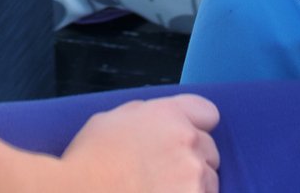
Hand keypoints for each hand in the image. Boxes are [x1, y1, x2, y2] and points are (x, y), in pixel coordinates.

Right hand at [57, 93, 219, 191]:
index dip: (195, 127)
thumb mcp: (111, 119)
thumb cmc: (89, 162)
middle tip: (165, 174)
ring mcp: (194, 177)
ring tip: (159, 190)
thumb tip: (157, 122)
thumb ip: (145, 115)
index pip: (207, 113)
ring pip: (209, 181)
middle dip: (192, 160)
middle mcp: (188, 142)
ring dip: (193, 186)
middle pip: (210, 150)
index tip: (185, 140)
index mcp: (169, 115)